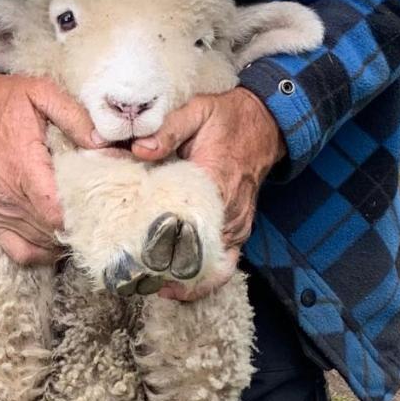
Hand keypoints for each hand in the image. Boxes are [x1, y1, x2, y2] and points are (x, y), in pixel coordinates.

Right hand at [0, 63, 97, 262]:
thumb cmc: (9, 101)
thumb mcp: (43, 93)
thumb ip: (75, 117)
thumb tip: (105, 145)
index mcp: (22, 165)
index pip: (55, 210)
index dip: (83, 216)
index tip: (103, 207)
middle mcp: (5, 194)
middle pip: (52, 231)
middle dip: (81, 227)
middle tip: (101, 214)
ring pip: (40, 243)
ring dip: (64, 238)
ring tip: (84, 223)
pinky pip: (18, 251)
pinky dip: (41, 252)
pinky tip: (57, 238)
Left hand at [131, 87, 285, 298]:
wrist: (264, 125)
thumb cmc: (228, 119)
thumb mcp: (198, 112)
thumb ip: (168, 129)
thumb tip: (139, 149)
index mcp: (216, 182)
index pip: (189, 222)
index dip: (162, 242)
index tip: (137, 255)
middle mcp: (229, 210)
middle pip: (197, 251)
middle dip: (166, 267)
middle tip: (134, 277)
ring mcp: (237, 225)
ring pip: (210, 264)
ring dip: (181, 277)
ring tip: (149, 285)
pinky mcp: (239, 232)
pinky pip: (224, 265)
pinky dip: (203, 280)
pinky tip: (176, 288)